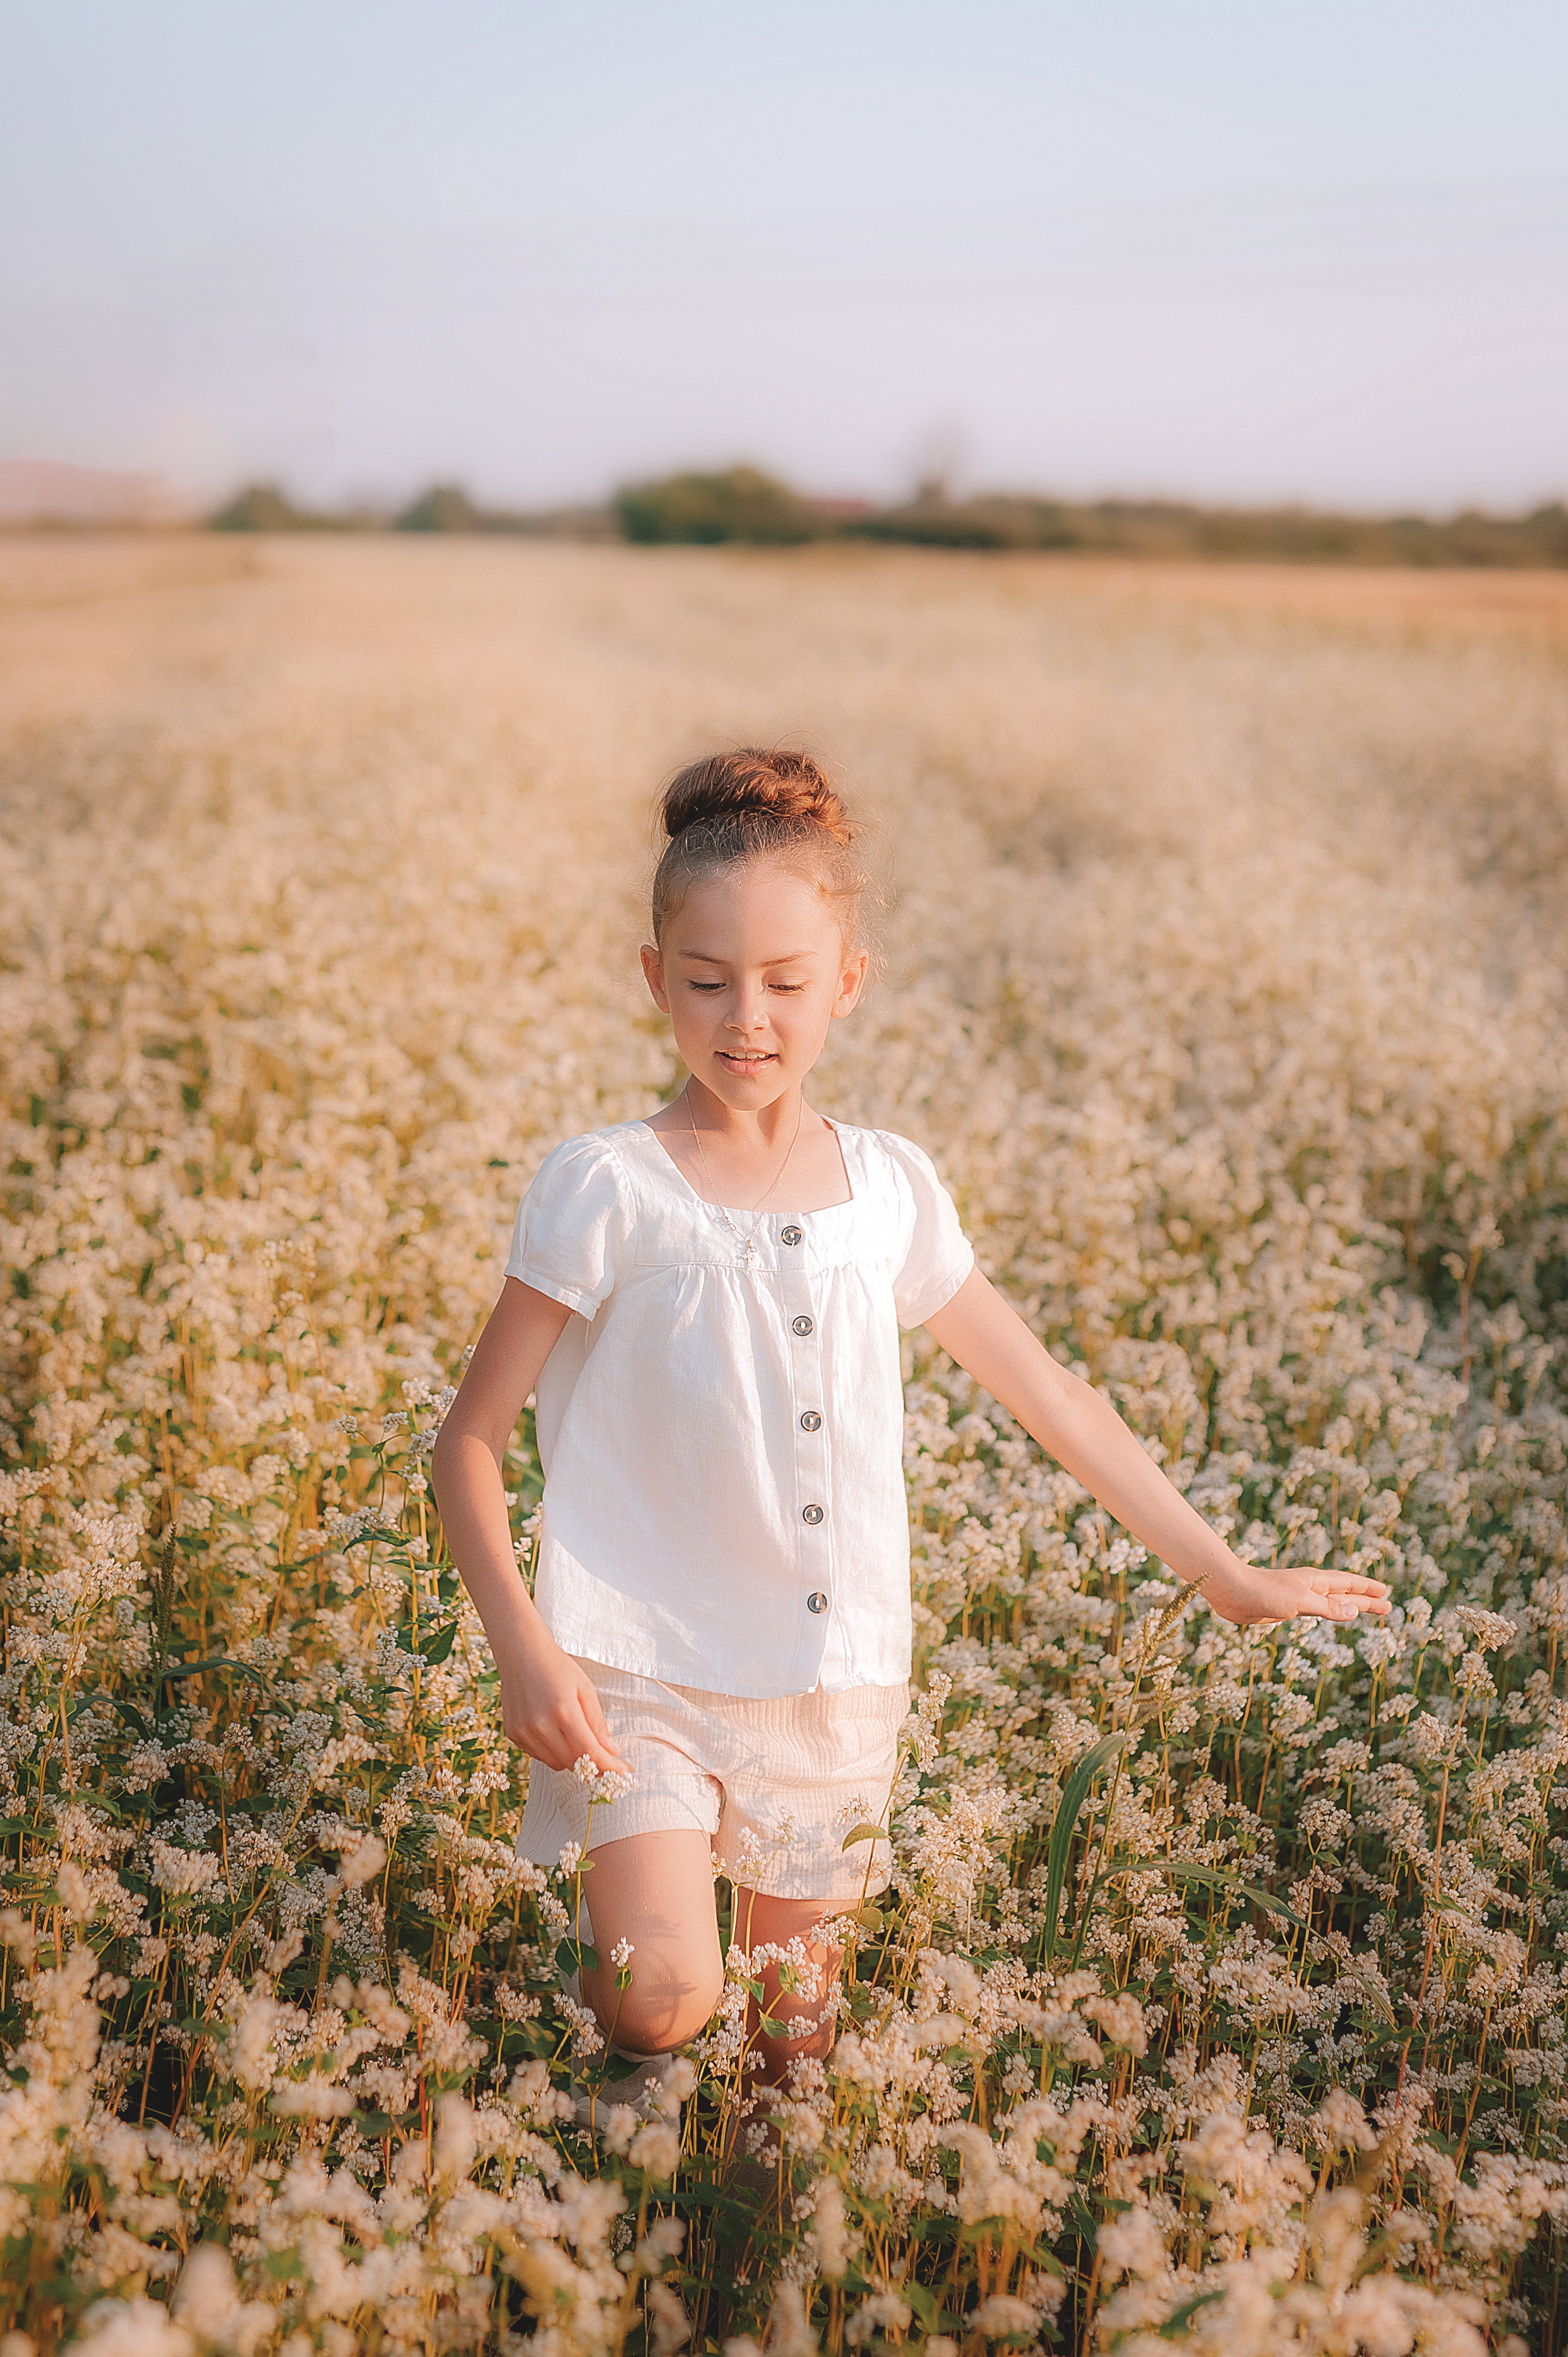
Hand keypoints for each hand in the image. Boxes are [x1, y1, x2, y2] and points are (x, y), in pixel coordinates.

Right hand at [498, 1635, 631, 1775]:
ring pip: (555, 1763)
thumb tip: (612, 1752)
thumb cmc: (557, 1667)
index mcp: (563, 1710)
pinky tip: (555, 1732)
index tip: (622, 1773)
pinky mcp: (513, 1734)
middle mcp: (540, 1725)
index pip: (589, 1752)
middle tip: (604, 1758)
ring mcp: (524, 1732)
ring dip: (571, 1758)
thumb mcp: (585, 1689)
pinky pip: (538, 1755)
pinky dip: (552, 1751)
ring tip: (575, 1738)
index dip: (608, 1766)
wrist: (520, 1653)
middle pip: (572, 1763)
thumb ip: (597, 1723)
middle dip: (591, 1764)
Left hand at [1198, 1554, 1391, 1629]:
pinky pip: (1316, 1611)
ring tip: (1363, 1610)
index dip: (1367, 1589)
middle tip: (1387, 1606)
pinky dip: (1329, 1613)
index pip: (1348, 1584)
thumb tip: (1355, 1611)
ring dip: (1348, 1606)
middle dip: (1365, 1600)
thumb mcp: (1300, 1602)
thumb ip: (1327, 1607)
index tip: (1385, 1592)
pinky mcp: (1286, 1609)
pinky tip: (1329, 1615)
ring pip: (1331, 1602)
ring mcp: (1298, 1597)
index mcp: (1315, 1582)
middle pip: (1344, 1594)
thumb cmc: (1264, 1593)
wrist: (1231, 1592)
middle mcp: (1310, 1587)